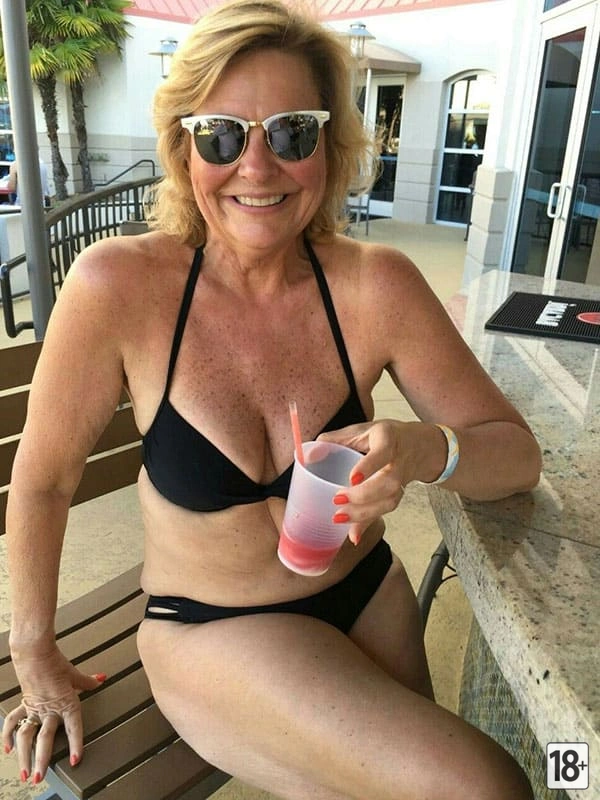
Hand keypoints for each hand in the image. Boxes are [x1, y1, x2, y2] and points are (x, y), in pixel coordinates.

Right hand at [2, 644, 105, 783]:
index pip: (74, 727)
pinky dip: (8, 736)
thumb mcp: (75, 674)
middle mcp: (50, 709)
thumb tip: (101, 679)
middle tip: (39, 777)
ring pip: (27, 736)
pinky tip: (8, 750)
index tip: (75, 760)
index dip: (76, 744)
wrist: (35, 653)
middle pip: (45, 739)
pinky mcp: (23, 704)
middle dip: (42, 760)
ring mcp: (34, 708)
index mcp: (66, 702)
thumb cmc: (56, 662)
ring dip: (24, 756)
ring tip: (24, 772)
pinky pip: (14, 722)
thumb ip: (88, 682)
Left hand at [319, 419, 412, 544]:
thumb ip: (336, 439)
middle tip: (338, 499)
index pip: (382, 452)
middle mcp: (399, 461)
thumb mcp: (362, 430)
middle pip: (389, 483)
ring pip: (390, 500)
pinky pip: (385, 511)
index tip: (352, 478)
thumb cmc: (385, 436)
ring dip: (365, 513)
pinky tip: (353, 535)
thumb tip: (309, 454)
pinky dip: (368, 523)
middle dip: (364, 495)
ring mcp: (403, 480)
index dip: (369, 466)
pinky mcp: (400, 495)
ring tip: (339, 517)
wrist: (421, 446)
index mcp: (388, 438)